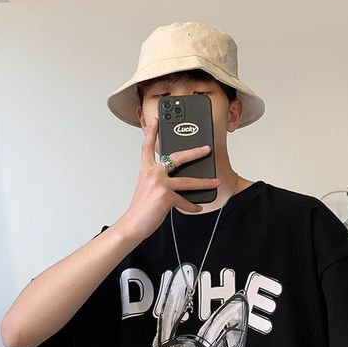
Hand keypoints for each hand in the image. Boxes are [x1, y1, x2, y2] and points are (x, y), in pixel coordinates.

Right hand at [117, 117, 219, 240]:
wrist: (132, 225)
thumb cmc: (140, 209)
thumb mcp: (146, 189)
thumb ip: (158, 181)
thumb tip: (176, 182)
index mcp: (146, 170)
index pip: (147, 147)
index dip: (151, 132)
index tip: (156, 122)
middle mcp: (152, 174)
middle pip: (176, 157)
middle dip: (194, 152)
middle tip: (206, 149)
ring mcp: (160, 184)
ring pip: (188, 180)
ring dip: (204, 182)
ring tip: (215, 182)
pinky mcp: (166, 196)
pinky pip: (184, 201)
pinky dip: (192, 206)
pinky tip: (197, 208)